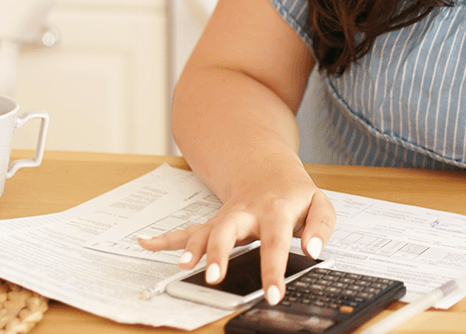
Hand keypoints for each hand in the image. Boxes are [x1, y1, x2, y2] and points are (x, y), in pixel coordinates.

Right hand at [137, 172, 335, 304]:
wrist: (269, 171)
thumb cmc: (295, 194)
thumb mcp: (320, 204)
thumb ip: (320, 226)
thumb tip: (312, 249)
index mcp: (275, 210)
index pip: (274, 243)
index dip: (273, 270)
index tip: (273, 294)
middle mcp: (246, 213)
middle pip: (228, 230)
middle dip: (218, 253)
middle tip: (213, 278)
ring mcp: (226, 217)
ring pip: (204, 230)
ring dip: (191, 248)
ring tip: (181, 267)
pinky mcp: (214, 222)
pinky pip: (188, 230)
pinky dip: (165, 238)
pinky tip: (145, 243)